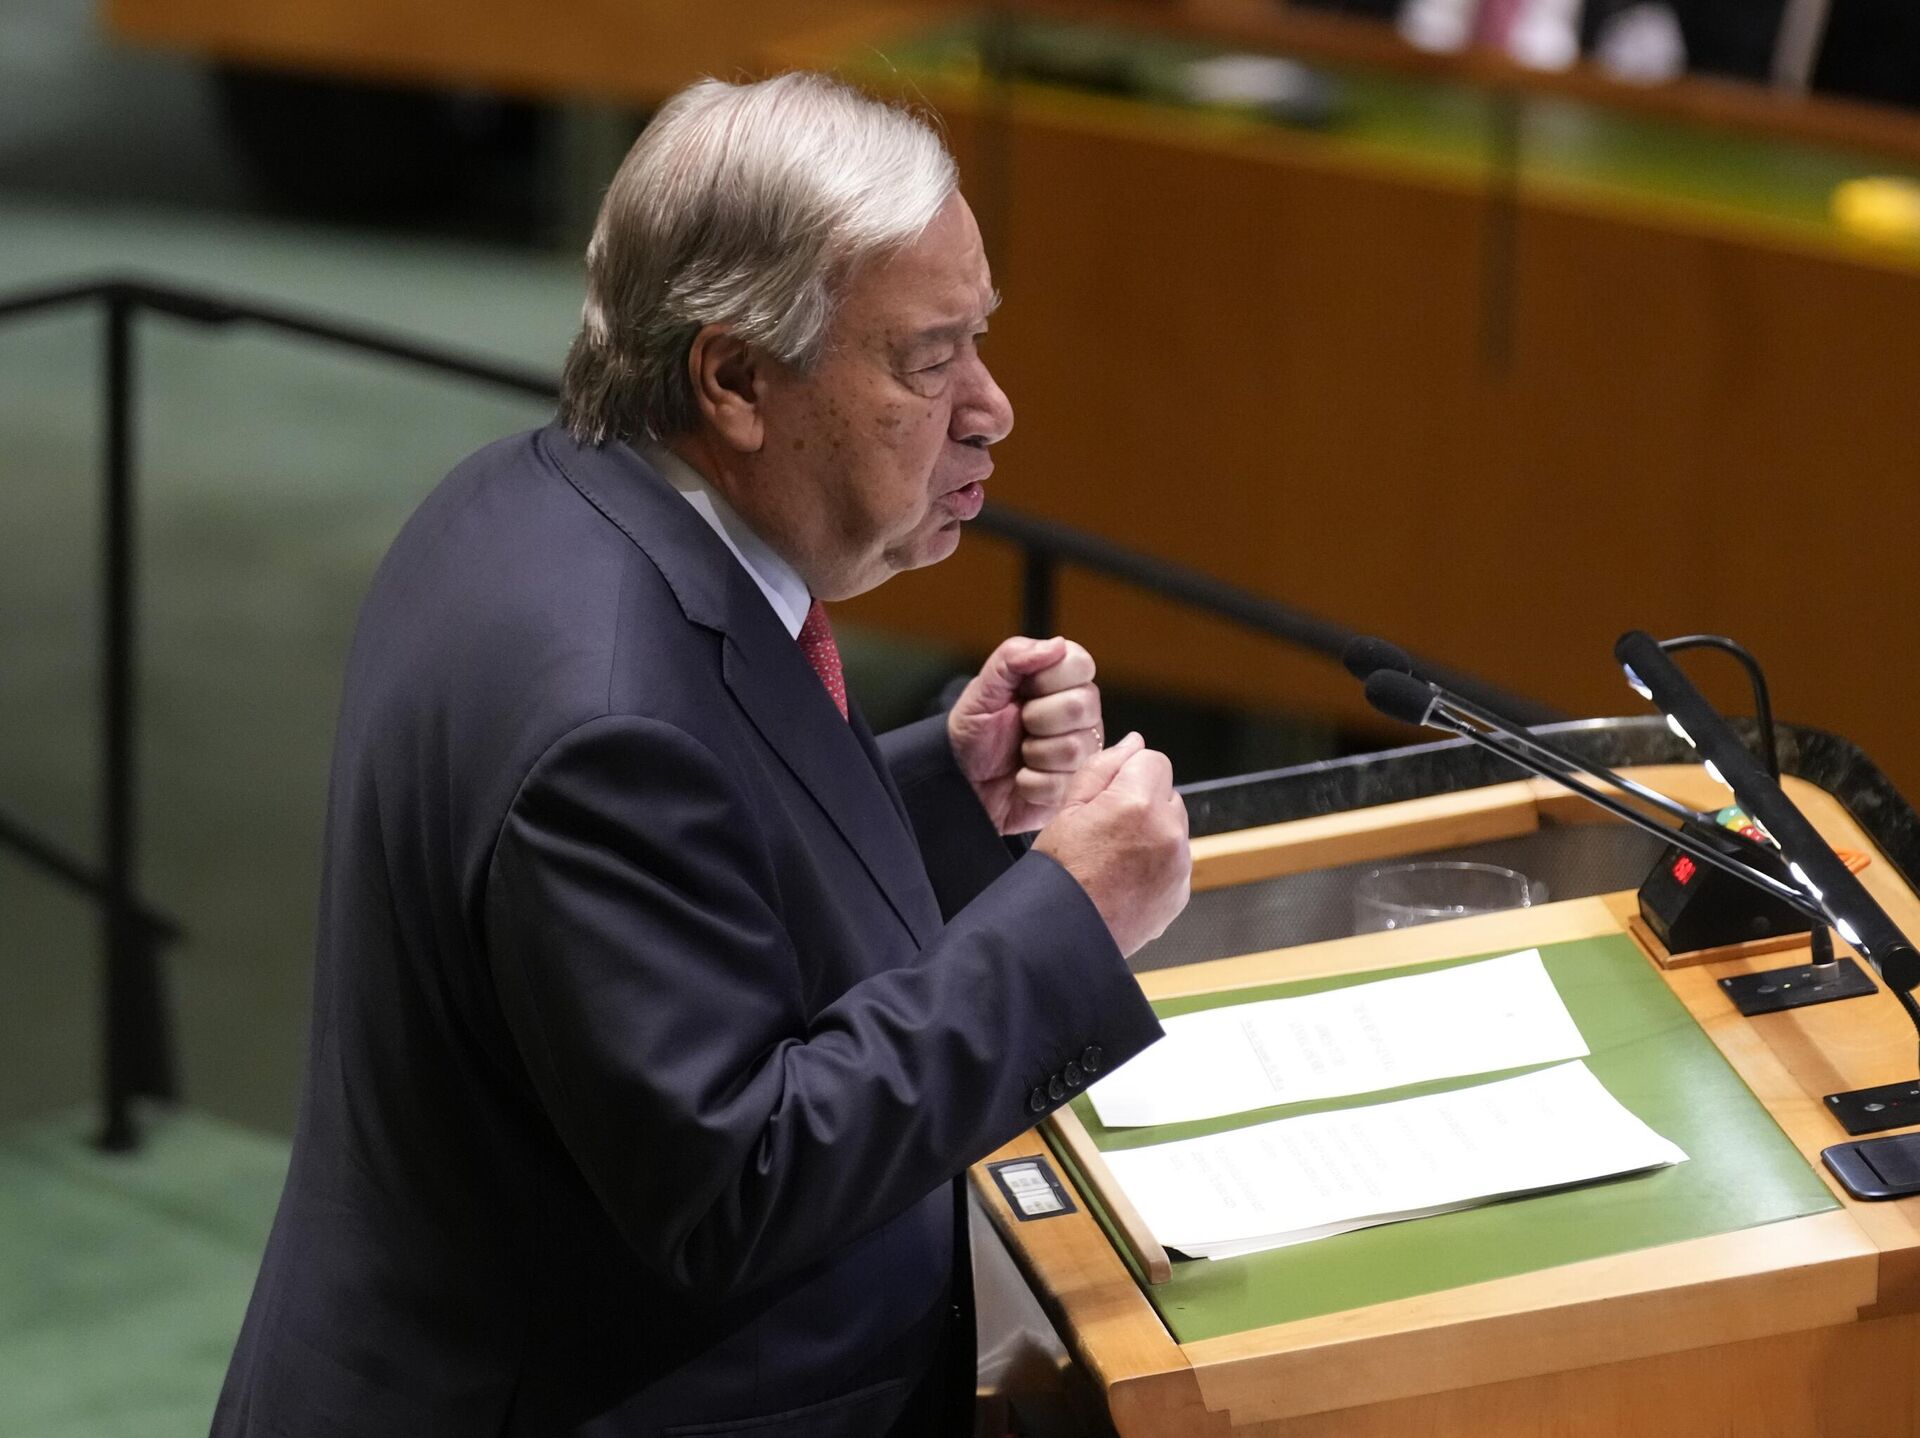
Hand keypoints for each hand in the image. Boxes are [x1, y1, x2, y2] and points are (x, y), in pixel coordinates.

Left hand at [947, 635, 1102, 834]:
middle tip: (1020, 723)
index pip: (1081, 664)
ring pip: (1071, 748)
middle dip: (1036, 717)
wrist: (962, 780)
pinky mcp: (1074, 786)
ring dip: (1032, 753)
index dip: (1048, 678)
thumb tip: (1057, 644)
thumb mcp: (982, 690)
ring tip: (1020, 752)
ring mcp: (1082, 751)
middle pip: (1080, 706)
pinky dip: (1029, 781)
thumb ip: (1012, 658)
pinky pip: (1059, 783)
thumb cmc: (975, 732)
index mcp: (1064, 682)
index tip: (1024, 689)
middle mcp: (1082, 715)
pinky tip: (1023, 776)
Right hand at [1032, 732, 1190, 956]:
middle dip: (1142, 801)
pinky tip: (1125, 877)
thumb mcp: (1067, 809)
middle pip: (1166, 791)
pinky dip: (1157, 862)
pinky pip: (1175, 859)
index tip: (1107, 795)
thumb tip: (1133, 743)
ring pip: (1173, 825)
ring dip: (1152, 831)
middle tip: (1105, 829)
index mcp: (1137, 804)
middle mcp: (1167, 832)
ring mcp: (1178, 864)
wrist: (1064, 936)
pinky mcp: (1180, 891)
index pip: (1153, 759)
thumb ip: (1104, 767)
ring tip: (1113, 856)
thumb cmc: (1058, 876)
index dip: (1127, 773)